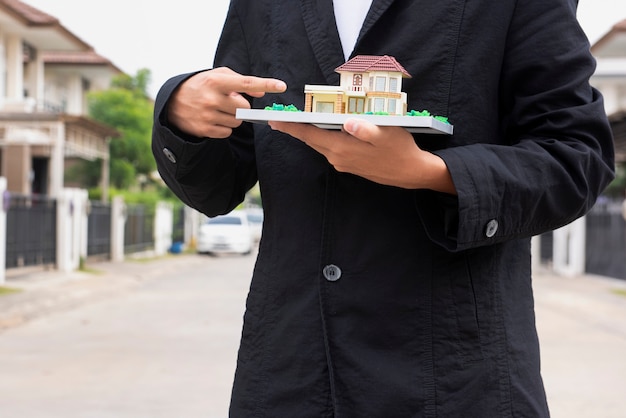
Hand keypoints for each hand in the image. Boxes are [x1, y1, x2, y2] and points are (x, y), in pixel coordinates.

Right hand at [167, 67, 286, 137]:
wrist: (173, 103)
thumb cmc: (201, 86)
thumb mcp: (218, 76)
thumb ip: (241, 81)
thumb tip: (261, 92)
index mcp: (216, 81)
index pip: (246, 83)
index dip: (266, 84)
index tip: (281, 86)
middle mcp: (212, 98)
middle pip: (244, 107)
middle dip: (240, 105)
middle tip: (228, 101)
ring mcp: (208, 115)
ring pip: (237, 121)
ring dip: (233, 116)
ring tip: (218, 110)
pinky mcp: (205, 130)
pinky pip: (228, 132)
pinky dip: (225, 127)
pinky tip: (213, 119)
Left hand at [269, 118, 455, 193]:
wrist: (412, 172)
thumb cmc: (400, 149)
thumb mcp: (386, 133)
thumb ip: (365, 128)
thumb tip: (348, 122)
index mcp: (343, 148)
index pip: (310, 135)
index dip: (291, 127)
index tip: (274, 120)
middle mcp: (338, 158)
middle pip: (311, 140)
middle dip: (296, 129)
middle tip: (280, 119)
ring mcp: (343, 163)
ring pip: (321, 145)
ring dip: (310, 134)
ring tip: (299, 122)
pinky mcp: (350, 165)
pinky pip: (331, 150)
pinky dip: (324, 139)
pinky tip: (326, 131)